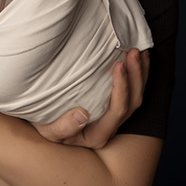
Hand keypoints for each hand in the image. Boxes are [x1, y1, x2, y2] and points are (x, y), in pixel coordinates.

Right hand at [33, 49, 149, 148]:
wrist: (46, 122)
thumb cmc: (45, 125)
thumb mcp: (47, 129)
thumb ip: (62, 127)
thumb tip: (82, 115)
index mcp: (98, 135)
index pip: (117, 111)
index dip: (122, 88)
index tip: (118, 65)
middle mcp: (111, 127)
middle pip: (132, 102)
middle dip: (135, 76)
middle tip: (133, 52)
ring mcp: (115, 116)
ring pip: (137, 95)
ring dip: (141, 72)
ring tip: (139, 49)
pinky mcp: (115, 105)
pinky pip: (134, 90)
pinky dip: (139, 72)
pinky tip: (139, 56)